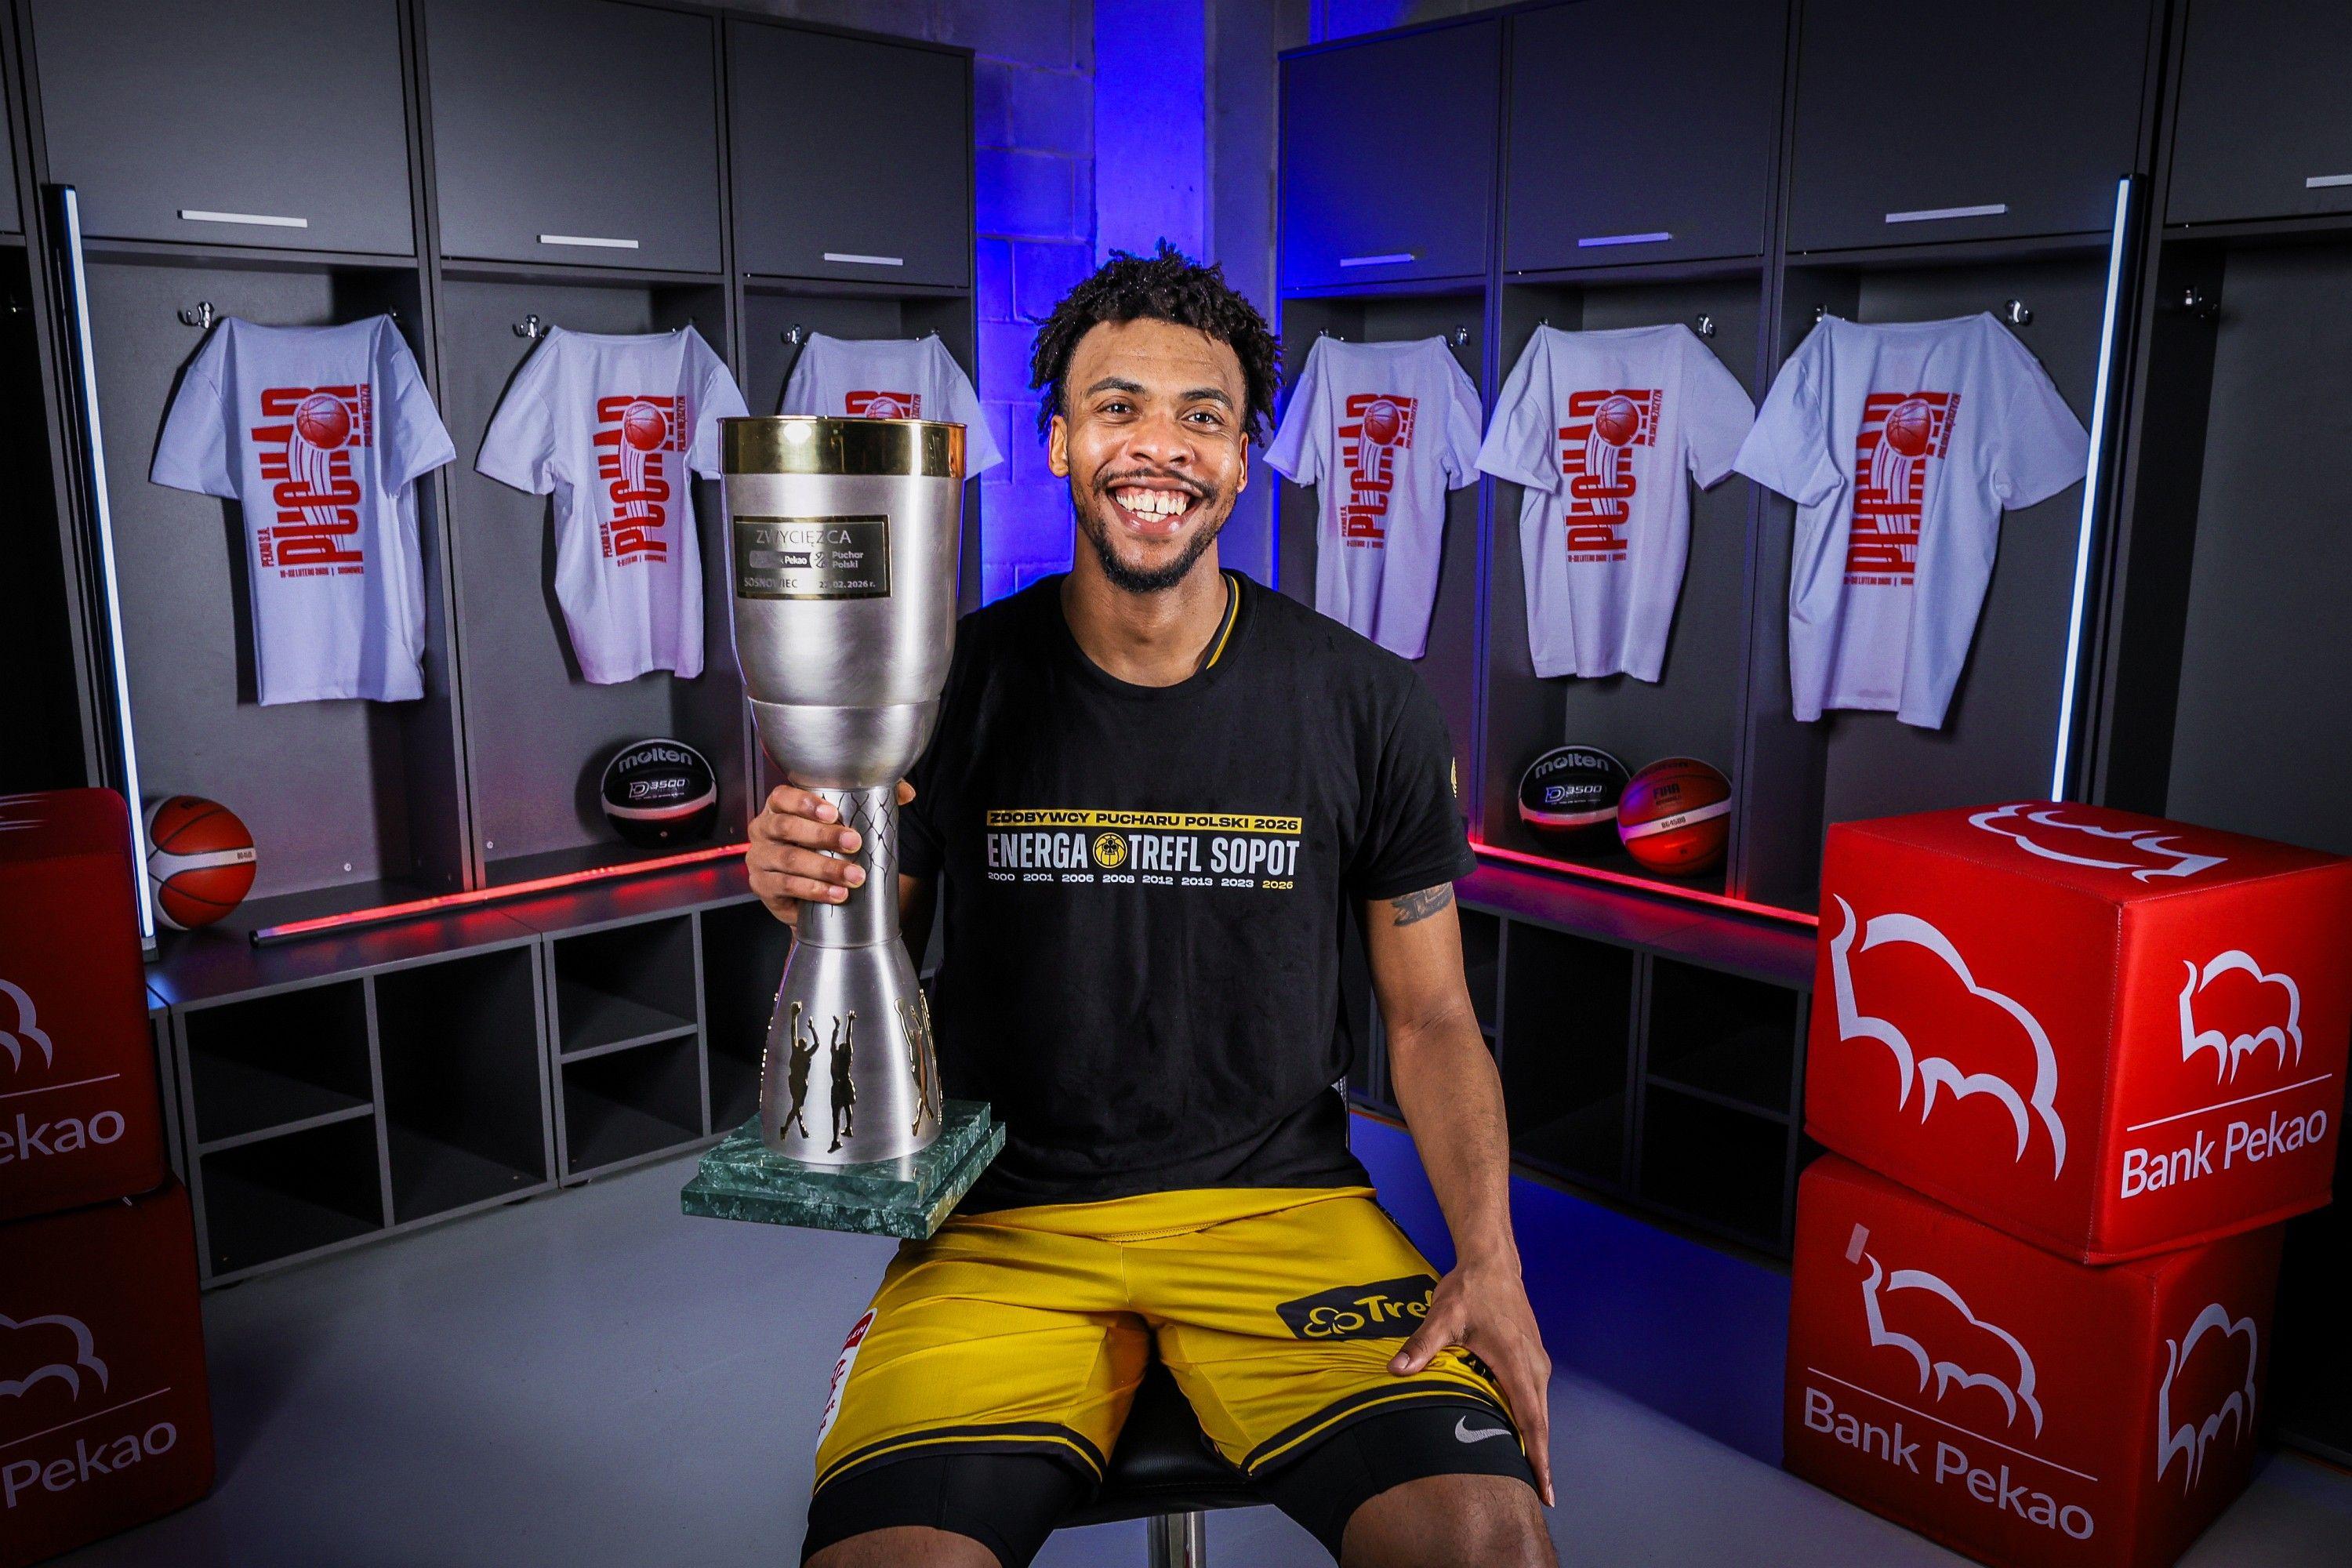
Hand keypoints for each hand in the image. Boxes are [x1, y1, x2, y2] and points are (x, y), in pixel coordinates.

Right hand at [746, 780, 914, 927]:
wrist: (802, 894)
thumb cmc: (820, 848)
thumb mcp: (840, 823)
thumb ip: (871, 802)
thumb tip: (907, 794)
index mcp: (778, 808)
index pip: (782, 797)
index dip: (805, 803)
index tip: (834, 813)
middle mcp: (763, 830)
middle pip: (787, 828)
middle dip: (823, 836)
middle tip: (854, 843)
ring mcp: (759, 859)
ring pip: (790, 860)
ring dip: (825, 868)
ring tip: (855, 876)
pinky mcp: (762, 886)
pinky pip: (787, 886)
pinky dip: (815, 890)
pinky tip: (837, 894)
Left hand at [1390, 1256, 1554, 1506]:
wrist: (1492, 1262)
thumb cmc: (1469, 1290)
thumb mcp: (1442, 1316)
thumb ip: (1421, 1346)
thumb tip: (1396, 1370)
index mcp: (1516, 1363)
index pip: (1531, 1420)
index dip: (1537, 1457)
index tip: (1544, 1489)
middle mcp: (1534, 1366)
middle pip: (1541, 1422)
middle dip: (1541, 1459)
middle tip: (1539, 1497)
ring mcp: (1536, 1361)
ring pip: (1540, 1410)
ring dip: (1537, 1440)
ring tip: (1532, 1474)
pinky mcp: (1532, 1356)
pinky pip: (1536, 1396)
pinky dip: (1533, 1420)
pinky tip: (1523, 1434)